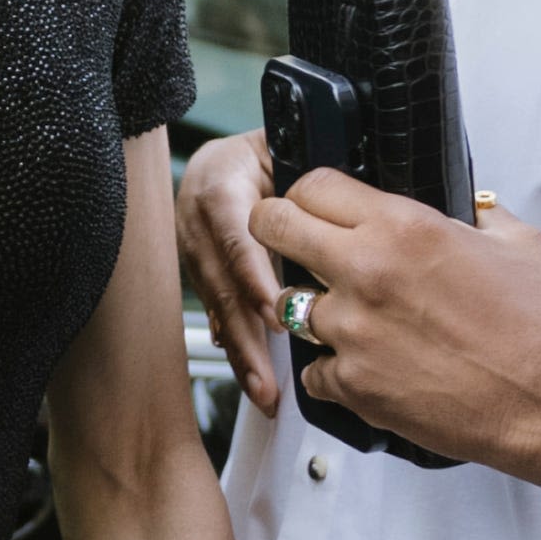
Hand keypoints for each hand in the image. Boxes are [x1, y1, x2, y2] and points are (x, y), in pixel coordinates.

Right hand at [176, 131, 284, 412]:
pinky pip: (218, 311)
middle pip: (221, 284)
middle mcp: (199, 218)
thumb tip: (346, 215)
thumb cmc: (273, 148)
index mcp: (221, 181)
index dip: (252, 276)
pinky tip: (251, 373)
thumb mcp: (289, 149)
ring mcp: (194, 247)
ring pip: (217, 306)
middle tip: (269, 379)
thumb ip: (308, 182)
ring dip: (241, 353)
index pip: (235, 233)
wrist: (234, 152)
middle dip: (246, 337)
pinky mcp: (200, 269)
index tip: (274, 313)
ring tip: (263, 391)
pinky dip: (236, 344)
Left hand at [253, 174, 540, 525]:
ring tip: (346, 319)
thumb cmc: (539, 326)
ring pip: (286, 306)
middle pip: (273, 228)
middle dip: (274, 231)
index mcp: (403, 226)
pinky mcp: (352, 384)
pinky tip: (366, 366)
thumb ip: (480, 215)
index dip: (307, 194)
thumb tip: (470, 207)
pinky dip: (331, 370)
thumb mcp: (517, 243)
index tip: (310, 206)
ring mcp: (352, 330)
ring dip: (307, 310)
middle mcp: (366, 271)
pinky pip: (312, 370)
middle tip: (289, 245)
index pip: (313, 186)